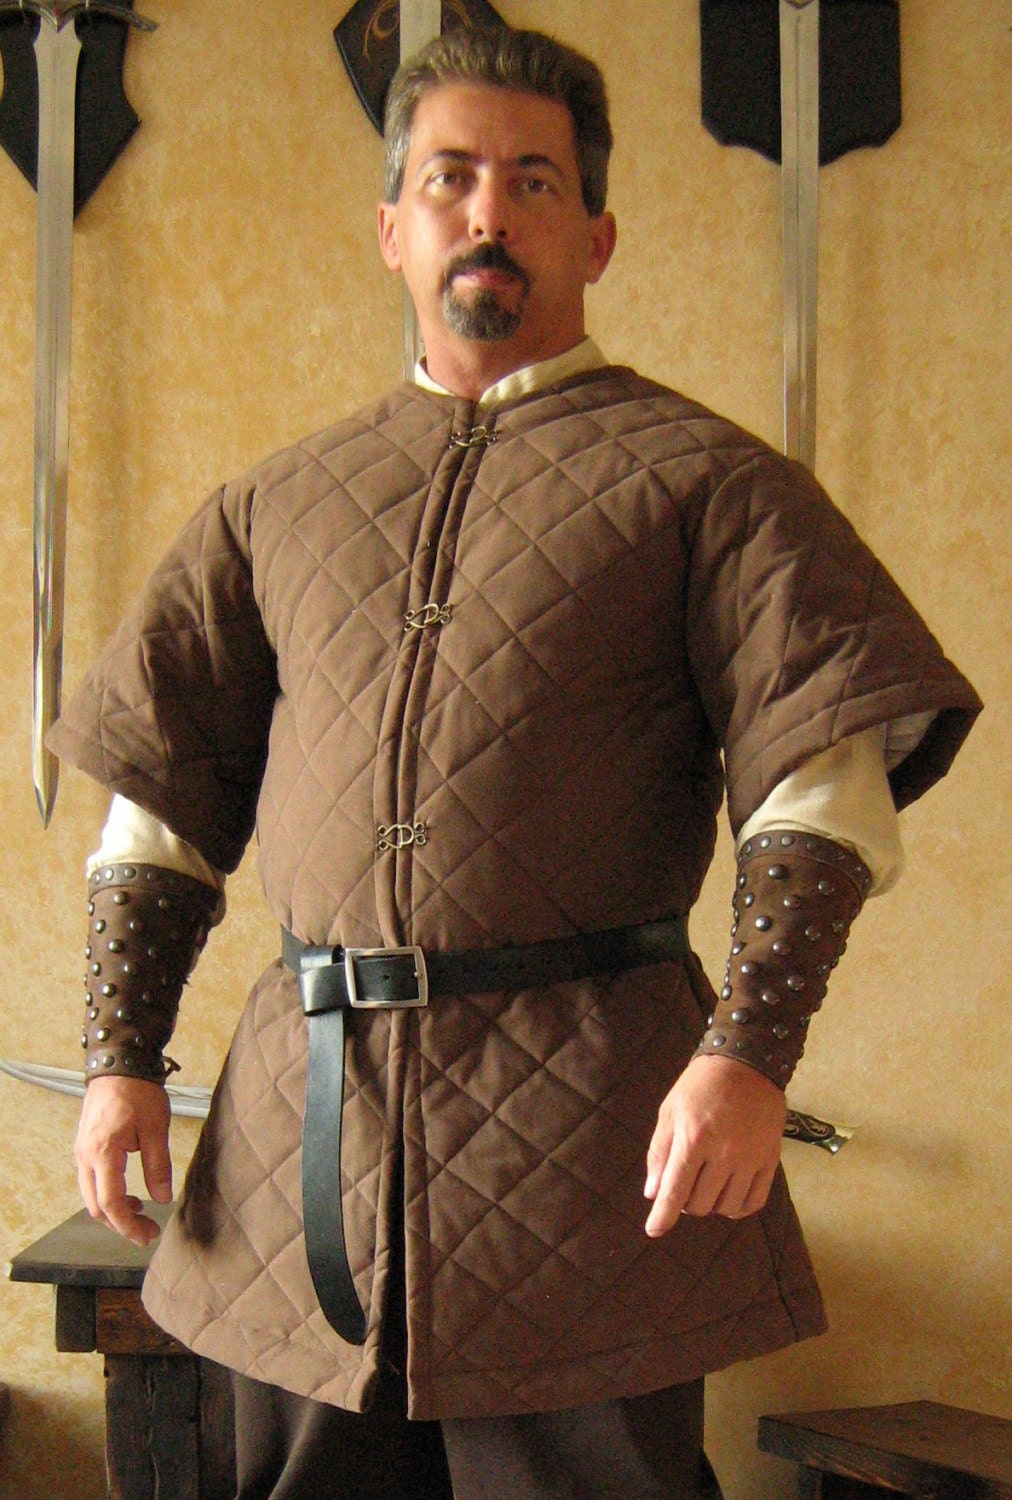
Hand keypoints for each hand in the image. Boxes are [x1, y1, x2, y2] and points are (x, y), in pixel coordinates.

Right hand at [75, 1075, 172, 1246]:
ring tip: (142, 1215)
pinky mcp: (86, 1147)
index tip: (146, 1236)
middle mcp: (85, 1156)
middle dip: (121, 1224)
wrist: (118, 1063)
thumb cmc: (138, 1091)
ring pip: (92, 1196)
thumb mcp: (156, 1128)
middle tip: (147, 1231)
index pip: (111, 1203)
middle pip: (96, 1206)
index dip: (128, 1225)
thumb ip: (158, 1166)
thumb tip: (163, 1198)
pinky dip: (109, 1195)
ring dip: (114, 1211)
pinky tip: (131, 1195)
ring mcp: (82, 1152)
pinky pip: (92, 1182)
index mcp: (102, 1153)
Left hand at [644, 1053, 786, 1235]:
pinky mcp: (770, 1159)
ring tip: (706, 1185)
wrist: (746, 1063)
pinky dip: (738, 1207)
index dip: (662, 1216)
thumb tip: (653, 1193)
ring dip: (711, 1204)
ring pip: (726, 1207)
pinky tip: (729, 1195)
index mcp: (694, 1139)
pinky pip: (754, 1202)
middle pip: (699, 1204)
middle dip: (685, 1203)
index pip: (674, 1191)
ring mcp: (750, 1158)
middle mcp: (724, 1153)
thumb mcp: (670, 1111)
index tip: (653, 1230)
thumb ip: (660, 1153)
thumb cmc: (700, 1085)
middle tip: (684, 1184)